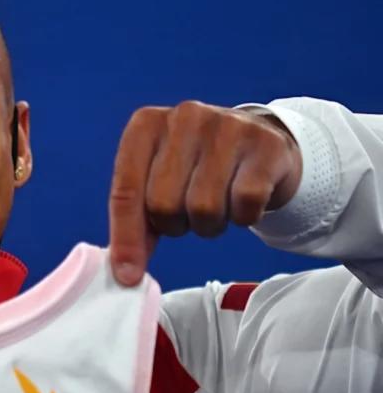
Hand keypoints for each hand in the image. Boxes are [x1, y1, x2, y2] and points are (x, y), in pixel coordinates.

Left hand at [108, 101, 301, 285]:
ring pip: (204, 207)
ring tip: (217, 204)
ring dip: (209, 223)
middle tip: (188, 213)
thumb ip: (137, 222)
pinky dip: (243, 216)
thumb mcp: (158, 183)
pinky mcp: (266, 145)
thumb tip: (125, 271)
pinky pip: (245, 204)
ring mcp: (227, 126)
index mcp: (146, 125)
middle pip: (163, 204)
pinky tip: (244, 200)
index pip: (125, 191)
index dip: (126, 238)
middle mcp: (184, 117)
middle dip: (175, 224)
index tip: (129, 275)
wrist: (260, 142)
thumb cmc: (198, 169)